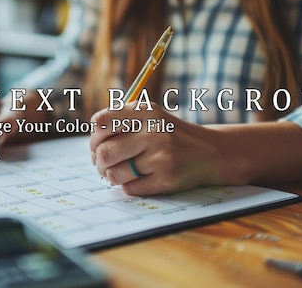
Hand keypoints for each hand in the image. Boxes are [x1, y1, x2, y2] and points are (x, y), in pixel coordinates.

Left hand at [89, 102, 226, 194]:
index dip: (93, 137)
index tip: (97, 144)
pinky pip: (130, 188)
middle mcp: (154, 132)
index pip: (101, 122)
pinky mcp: (167, 179)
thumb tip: (91, 146)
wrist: (210, 151)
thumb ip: (120, 121)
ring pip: (115, 173)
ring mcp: (161, 157)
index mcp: (146, 112)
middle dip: (98, 162)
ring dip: (111, 176)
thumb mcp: (150, 116)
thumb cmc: (170, 134)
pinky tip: (137, 179)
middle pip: (104, 153)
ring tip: (118, 172)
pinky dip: (128, 186)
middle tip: (102, 164)